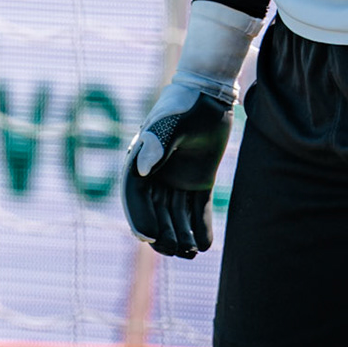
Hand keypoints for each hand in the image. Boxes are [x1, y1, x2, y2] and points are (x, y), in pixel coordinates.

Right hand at [122, 83, 232, 257]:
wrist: (211, 94)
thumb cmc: (187, 105)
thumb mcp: (173, 124)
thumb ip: (158, 144)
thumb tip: (141, 170)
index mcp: (142, 162)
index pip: (136, 196)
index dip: (139, 217)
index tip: (149, 236)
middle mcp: (157, 175)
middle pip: (155, 212)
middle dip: (163, 233)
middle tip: (176, 250)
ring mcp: (177, 180)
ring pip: (175, 215)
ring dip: (181, 235)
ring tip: (191, 252)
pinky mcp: (198, 182)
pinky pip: (197, 210)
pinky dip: (200, 227)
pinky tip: (205, 245)